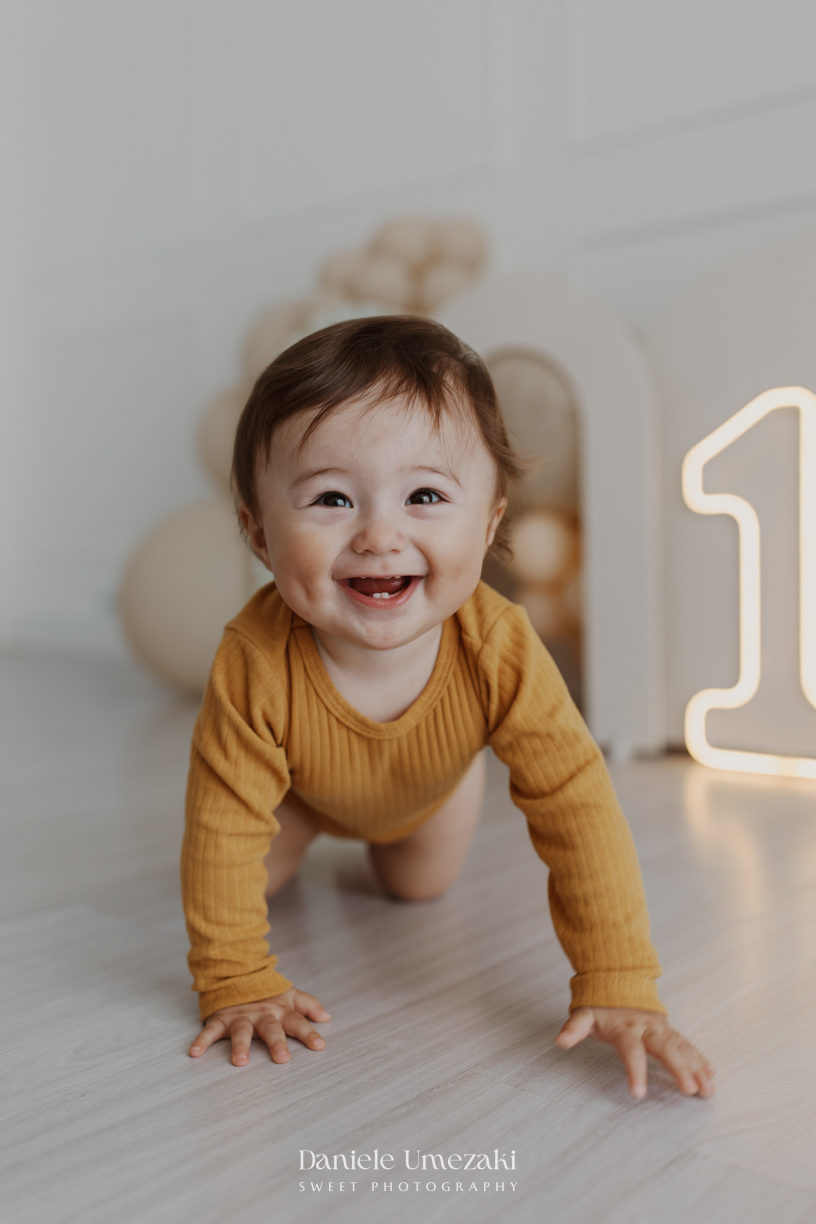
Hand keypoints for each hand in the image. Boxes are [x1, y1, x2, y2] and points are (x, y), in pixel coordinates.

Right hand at [188, 988, 330, 1065]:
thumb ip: (308, 1005)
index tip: (319, 1046)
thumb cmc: (266, 992)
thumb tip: (327, 1017)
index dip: (308, 1033)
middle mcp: (261, 1015)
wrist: (236, 972)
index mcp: (279, 1010)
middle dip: (276, 1043)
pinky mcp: (221, 1019)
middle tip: (282, 1059)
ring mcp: (240, 1017)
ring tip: (240, 1062)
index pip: (297, 1022)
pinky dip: (202, 1041)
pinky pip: (210, 1031)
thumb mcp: (289, 995)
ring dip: (240, 1046)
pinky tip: (195, 1053)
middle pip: (270, 1029)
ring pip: (241, 1031)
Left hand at [555, 1007, 714, 1099]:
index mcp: (625, 1027)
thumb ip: (574, 1028)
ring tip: (708, 1089)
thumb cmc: (600, 1004)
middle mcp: (646, 1027)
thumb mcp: (583, 1014)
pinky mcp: (668, 1029)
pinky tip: (709, 1073)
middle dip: (680, 1069)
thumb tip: (560, 1041)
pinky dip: (698, 1058)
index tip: (638, 1094)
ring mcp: (660, 1027)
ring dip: (696, 1067)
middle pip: (665, 1048)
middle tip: (692, 1090)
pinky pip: (685, 1044)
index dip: (635, 1072)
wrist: (616, 978)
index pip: (631, 1051)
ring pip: (681, 1047)